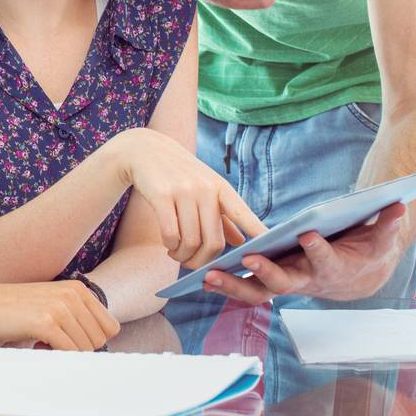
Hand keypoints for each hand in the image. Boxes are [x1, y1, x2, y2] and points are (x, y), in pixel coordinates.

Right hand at [0, 280, 119, 350]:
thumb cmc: (9, 311)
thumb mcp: (48, 305)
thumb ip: (75, 318)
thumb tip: (98, 345)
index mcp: (76, 288)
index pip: (110, 327)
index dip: (89, 340)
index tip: (67, 339)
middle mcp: (72, 294)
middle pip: (99, 341)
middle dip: (77, 348)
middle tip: (50, 341)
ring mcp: (60, 307)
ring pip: (86, 350)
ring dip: (64, 353)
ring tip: (40, 341)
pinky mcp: (46, 322)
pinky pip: (70, 353)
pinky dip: (55, 357)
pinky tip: (36, 345)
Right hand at [108, 128, 267, 266]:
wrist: (146, 150)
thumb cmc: (180, 175)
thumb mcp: (206, 189)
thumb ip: (223, 216)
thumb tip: (240, 241)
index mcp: (221, 188)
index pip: (244, 216)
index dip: (258, 234)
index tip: (268, 252)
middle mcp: (206, 189)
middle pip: (213, 242)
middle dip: (202, 261)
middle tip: (192, 265)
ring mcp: (184, 191)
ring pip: (190, 241)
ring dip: (183, 256)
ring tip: (177, 255)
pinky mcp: (161, 194)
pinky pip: (170, 234)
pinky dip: (170, 246)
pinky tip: (168, 245)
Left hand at [203, 203, 407, 303]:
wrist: (359, 277)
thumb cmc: (366, 251)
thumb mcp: (380, 238)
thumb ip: (387, 224)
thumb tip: (400, 204)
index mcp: (334, 269)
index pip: (326, 260)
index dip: (318, 250)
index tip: (308, 235)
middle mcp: (307, 280)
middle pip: (284, 284)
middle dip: (266, 273)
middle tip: (248, 259)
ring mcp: (287, 283)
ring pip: (258, 292)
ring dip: (233, 286)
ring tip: (207, 276)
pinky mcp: (271, 282)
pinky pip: (247, 288)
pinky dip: (226, 285)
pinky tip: (201, 277)